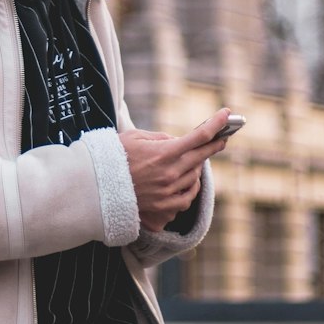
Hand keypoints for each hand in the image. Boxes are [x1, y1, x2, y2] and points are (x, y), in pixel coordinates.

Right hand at [120, 108, 230, 232]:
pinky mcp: (164, 209)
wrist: (97, 189)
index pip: (199, 136)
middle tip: (223, 137)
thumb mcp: (135, 138)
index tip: (226, 114)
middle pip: (201, 157)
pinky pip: (187, 198)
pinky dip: (190, 188)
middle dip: (214, 144)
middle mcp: (170, 174)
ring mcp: (169, 194)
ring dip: (195, 167)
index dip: (215, 124)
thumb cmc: (114, 158)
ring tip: (189, 160)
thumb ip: (161, 138)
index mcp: (164, 153)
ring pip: (195, 177)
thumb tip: (178, 141)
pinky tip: (187, 181)